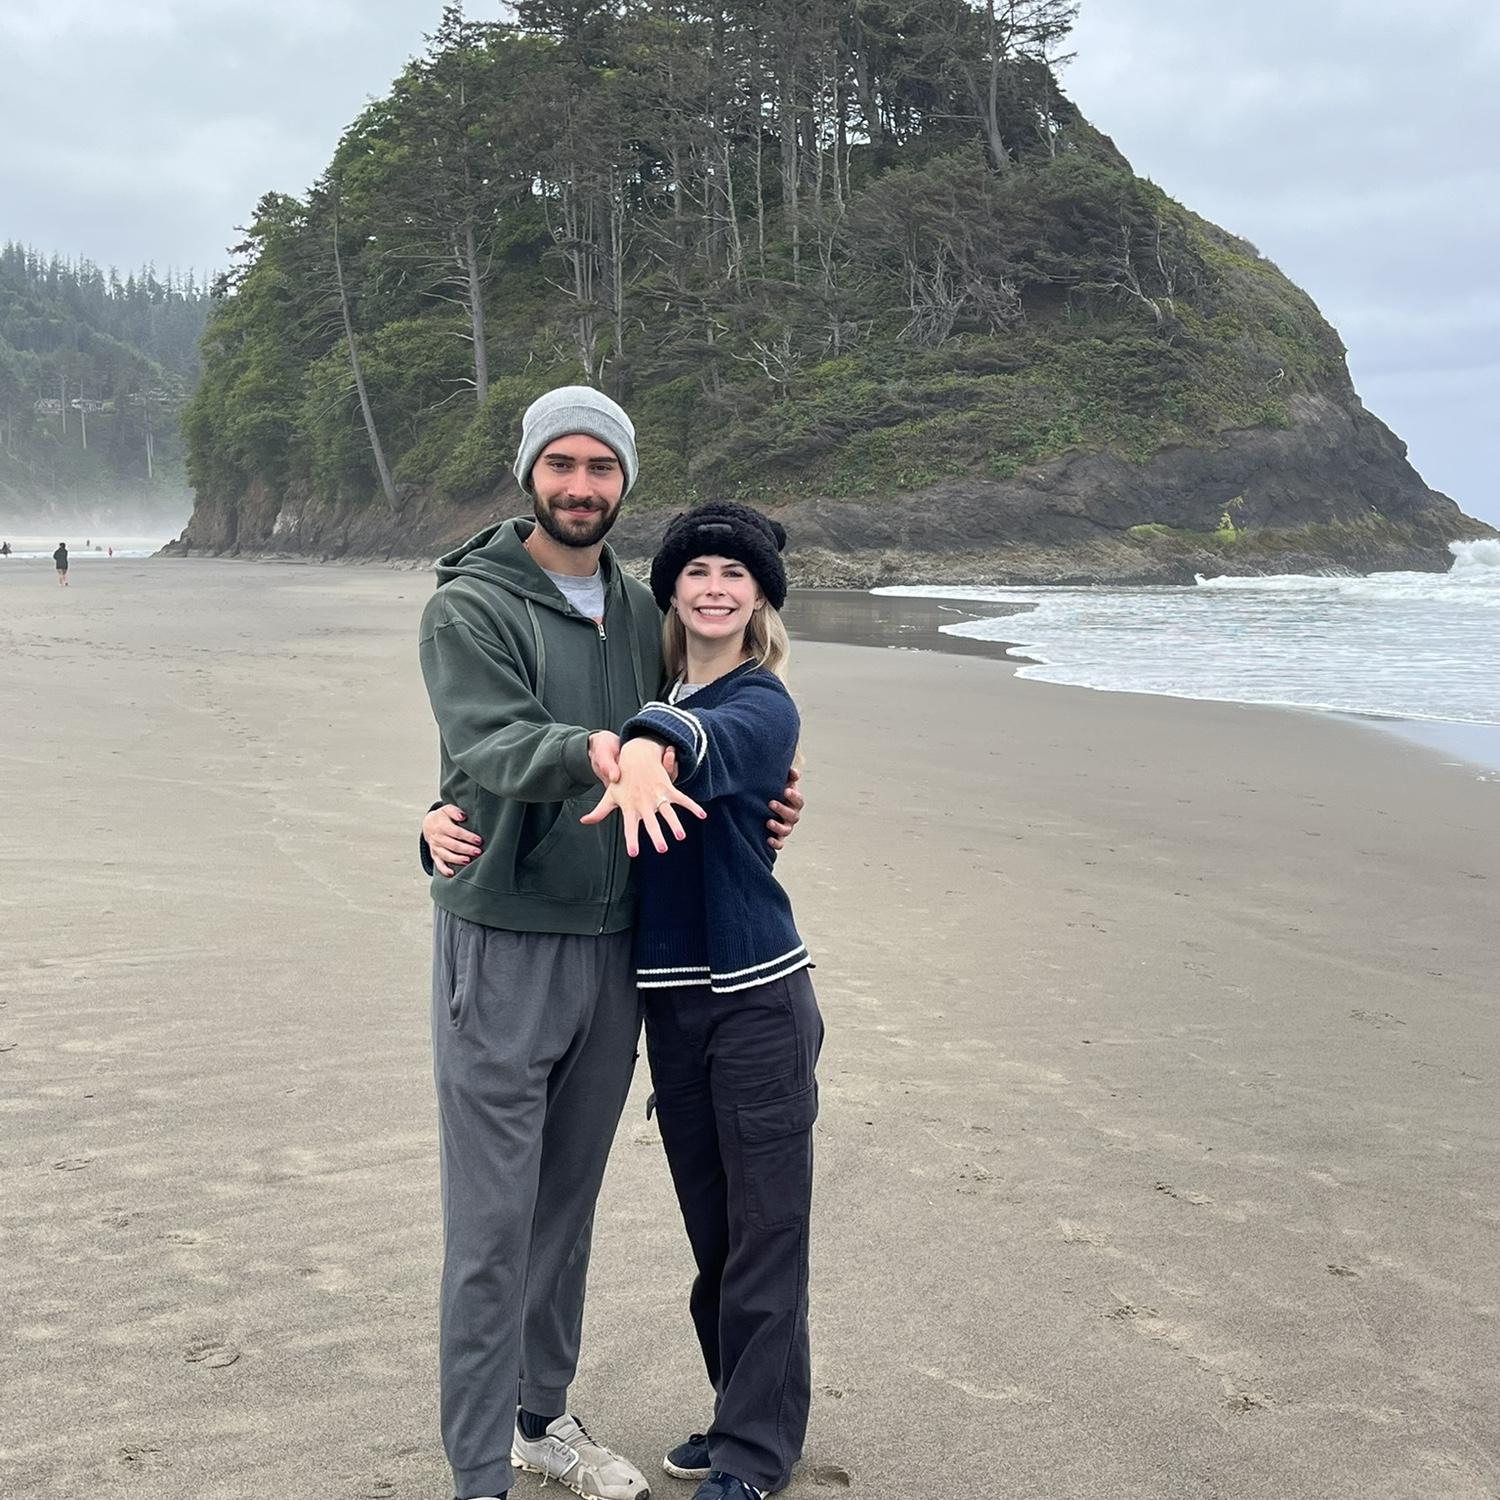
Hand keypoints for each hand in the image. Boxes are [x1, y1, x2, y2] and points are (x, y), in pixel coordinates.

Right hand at [424, 803, 480, 877]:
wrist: (428, 824)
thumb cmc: (443, 817)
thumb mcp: (447, 809)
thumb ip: (455, 811)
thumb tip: (463, 816)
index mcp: (442, 826)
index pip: (456, 832)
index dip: (468, 837)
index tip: (479, 841)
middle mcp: (438, 838)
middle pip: (453, 845)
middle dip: (466, 849)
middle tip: (478, 852)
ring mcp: (435, 847)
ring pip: (446, 855)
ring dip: (457, 859)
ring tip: (468, 861)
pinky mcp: (434, 855)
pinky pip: (438, 863)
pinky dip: (444, 869)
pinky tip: (452, 873)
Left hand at [580, 738, 705, 855]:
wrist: (635, 755)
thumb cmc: (621, 780)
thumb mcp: (609, 795)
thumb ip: (599, 811)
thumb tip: (583, 821)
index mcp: (630, 808)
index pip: (629, 827)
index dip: (632, 839)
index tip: (634, 852)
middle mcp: (644, 803)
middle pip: (651, 823)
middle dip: (656, 835)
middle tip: (662, 849)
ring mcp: (657, 796)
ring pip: (668, 812)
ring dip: (675, 824)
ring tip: (680, 836)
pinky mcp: (667, 788)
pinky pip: (682, 799)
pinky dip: (693, 806)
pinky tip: (702, 815)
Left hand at [766, 765, 802, 849]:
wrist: (765, 805)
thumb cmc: (775, 792)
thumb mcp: (782, 783)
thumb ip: (788, 776)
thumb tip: (793, 772)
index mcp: (794, 803)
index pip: (798, 800)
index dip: (794, 796)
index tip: (785, 791)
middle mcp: (792, 816)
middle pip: (793, 816)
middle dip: (782, 809)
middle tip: (771, 803)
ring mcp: (785, 827)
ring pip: (787, 830)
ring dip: (778, 827)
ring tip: (768, 822)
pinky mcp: (778, 838)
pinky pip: (780, 844)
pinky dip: (776, 843)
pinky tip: (768, 840)